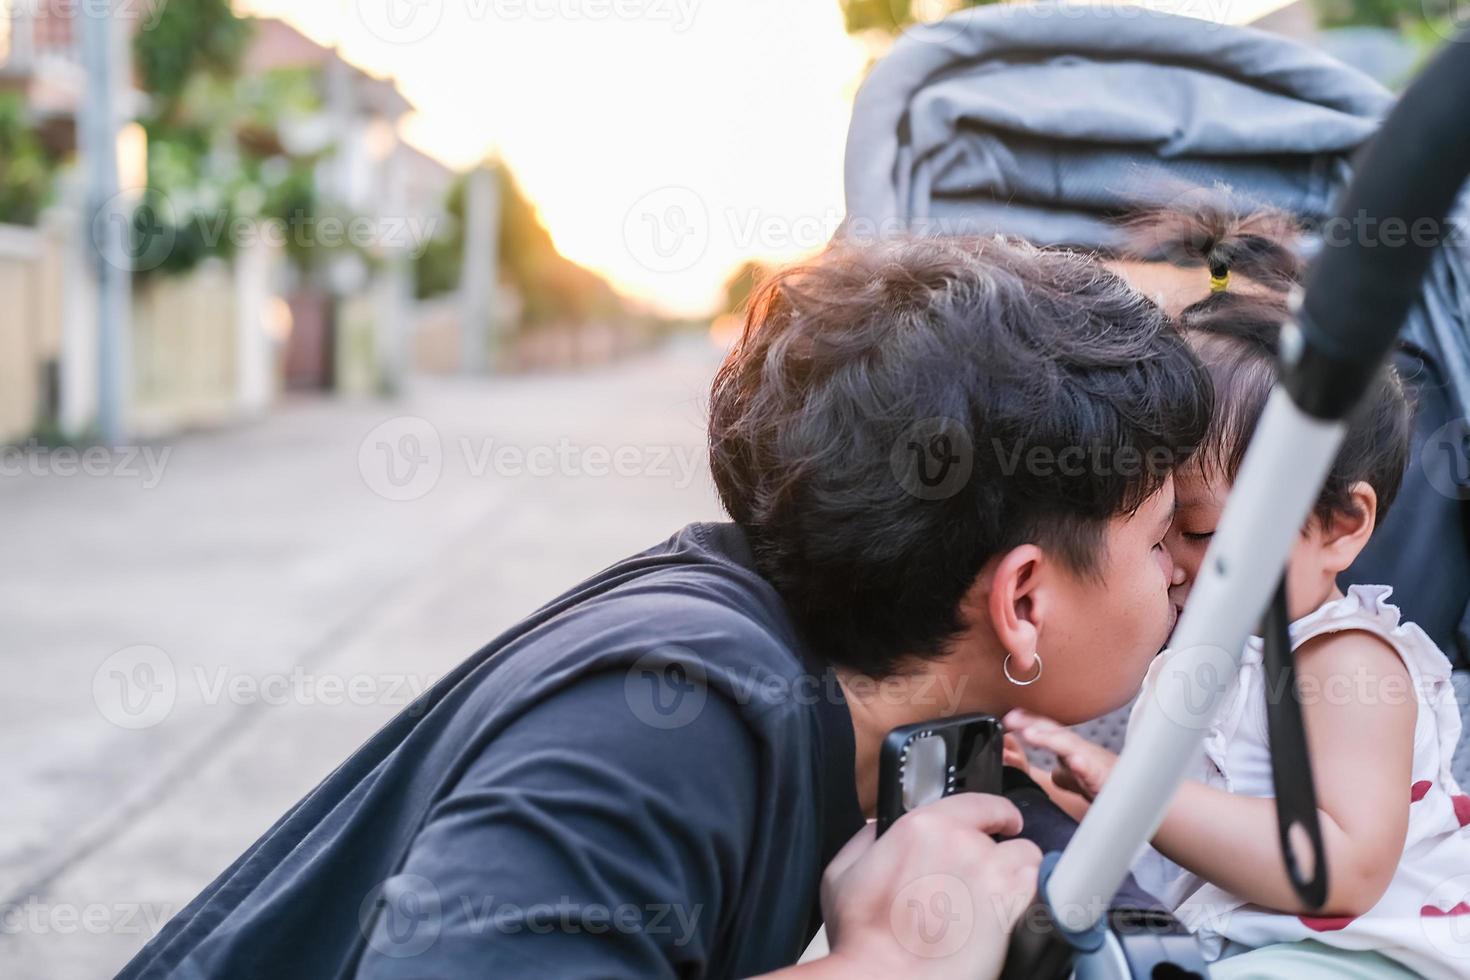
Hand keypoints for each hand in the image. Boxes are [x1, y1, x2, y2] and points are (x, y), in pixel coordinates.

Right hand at [818, 794, 1041, 979]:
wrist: (885, 979)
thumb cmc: (863, 937)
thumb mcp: (841, 874)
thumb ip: (867, 839)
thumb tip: (882, 829)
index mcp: (920, 826)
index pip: (976, 802)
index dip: (993, 814)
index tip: (1000, 823)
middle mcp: (959, 839)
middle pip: (999, 835)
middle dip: (993, 855)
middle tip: (980, 882)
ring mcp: (988, 868)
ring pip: (1026, 856)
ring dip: (1017, 873)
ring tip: (1001, 899)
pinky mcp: (1009, 902)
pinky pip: (1038, 884)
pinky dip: (1031, 896)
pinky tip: (1013, 912)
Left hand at [1003, 709, 1116, 801]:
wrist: (1134, 794)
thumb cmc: (1107, 781)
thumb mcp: (1078, 777)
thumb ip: (1064, 773)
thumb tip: (1053, 773)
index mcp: (1069, 748)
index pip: (1045, 729)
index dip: (1027, 721)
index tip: (1006, 717)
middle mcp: (1079, 748)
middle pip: (1052, 731)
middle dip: (1031, 723)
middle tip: (1010, 719)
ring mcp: (1090, 760)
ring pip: (1068, 745)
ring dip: (1049, 738)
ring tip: (1030, 734)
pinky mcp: (1102, 776)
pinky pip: (1091, 769)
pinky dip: (1082, 764)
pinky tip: (1073, 762)